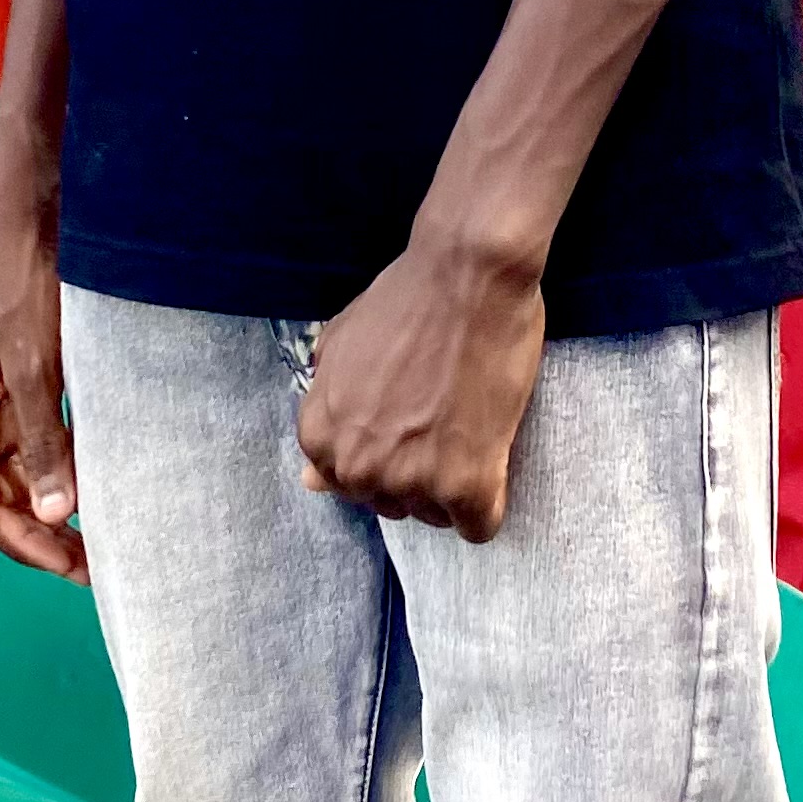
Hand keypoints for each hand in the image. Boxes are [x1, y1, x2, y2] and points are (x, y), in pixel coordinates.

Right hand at [0, 148, 83, 576]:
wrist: (32, 212)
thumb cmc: (27, 281)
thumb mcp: (37, 361)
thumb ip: (44, 437)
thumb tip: (55, 514)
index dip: (24, 546)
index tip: (73, 568)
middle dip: (40, 537)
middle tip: (96, 566)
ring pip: (20, 473)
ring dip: (53, 508)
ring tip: (102, 533)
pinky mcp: (25, 379)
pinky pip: (38, 442)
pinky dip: (65, 469)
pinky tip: (100, 479)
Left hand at [297, 220, 546, 540]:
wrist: (468, 275)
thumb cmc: (406, 301)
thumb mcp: (338, 347)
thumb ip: (324, 415)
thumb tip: (311, 481)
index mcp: (320, 438)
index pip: (347, 486)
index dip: (381, 452)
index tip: (406, 422)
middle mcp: (357, 468)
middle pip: (390, 504)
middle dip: (416, 470)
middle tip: (442, 417)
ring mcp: (410, 480)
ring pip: (434, 514)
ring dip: (454, 481)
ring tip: (467, 424)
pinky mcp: (465, 484)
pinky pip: (477, 526)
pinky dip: (489, 500)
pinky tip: (491, 456)